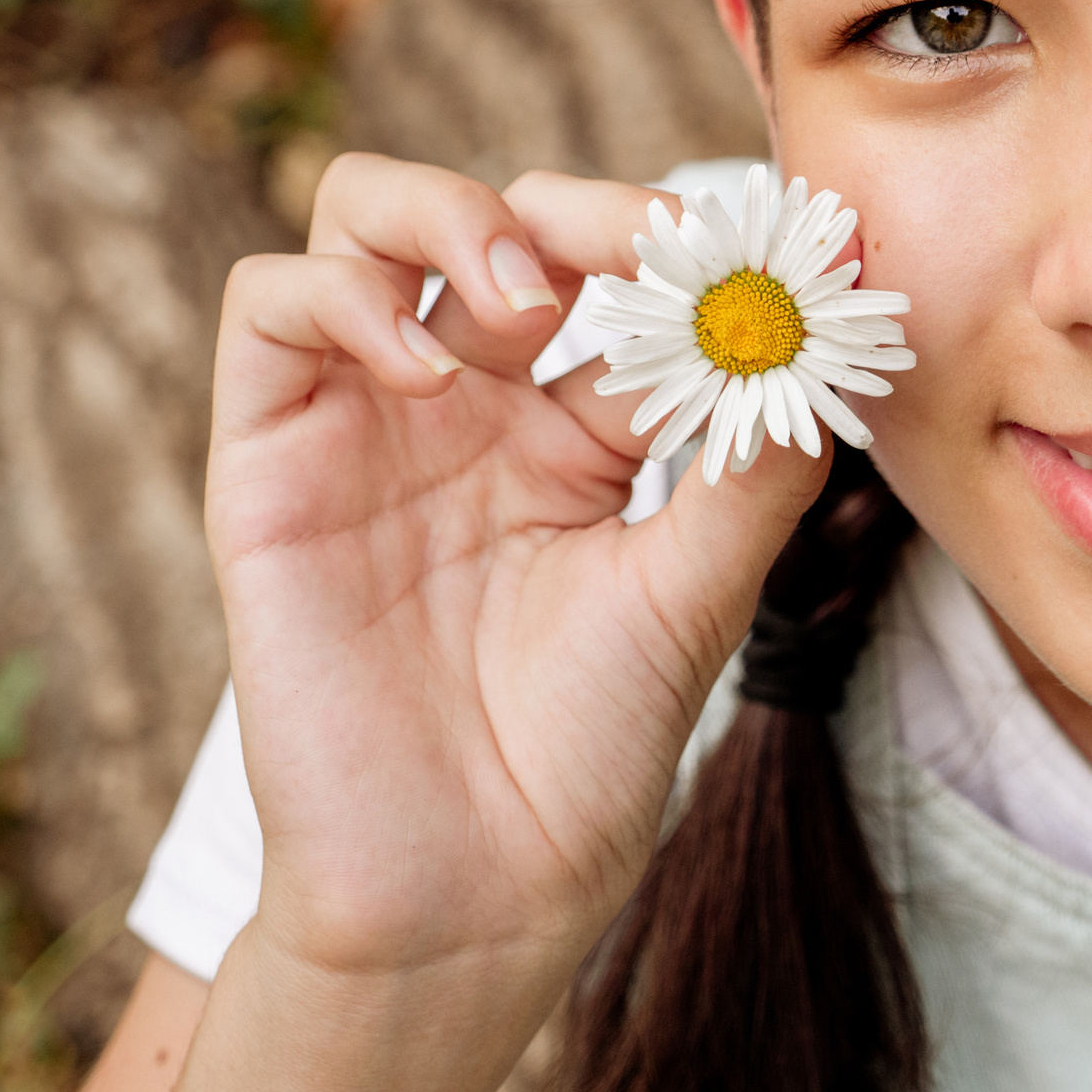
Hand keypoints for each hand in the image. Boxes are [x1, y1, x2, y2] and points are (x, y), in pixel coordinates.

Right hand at [195, 157, 825, 1073]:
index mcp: (583, 423)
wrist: (479, 884)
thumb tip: (821, 338)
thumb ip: (756, 460)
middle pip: (499, 216)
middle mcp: (477, 401)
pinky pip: (271, 306)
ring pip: (365, 218)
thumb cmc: (591, 744)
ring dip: (451, 215)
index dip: (681, 241)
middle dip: (576, 207)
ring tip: (530, 301)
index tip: (751, 247)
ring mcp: (370, 419)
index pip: (623, 273)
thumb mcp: (702, 585)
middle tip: (640, 253)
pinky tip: (430, 369)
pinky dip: (346, 296)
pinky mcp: (270, 458)